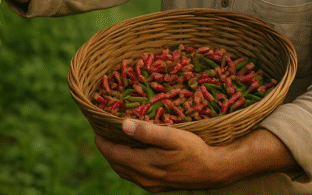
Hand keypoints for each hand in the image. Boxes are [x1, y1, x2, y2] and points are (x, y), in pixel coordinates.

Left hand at [94, 119, 228, 192]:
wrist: (214, 170)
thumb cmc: (194, 150)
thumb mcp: (172, 136)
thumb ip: (147, 132)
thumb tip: (123, 125)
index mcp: (144, 165)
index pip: (114, 154)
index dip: (103, 142)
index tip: (97, 128)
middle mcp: (144, 178)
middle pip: (116, 164)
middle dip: (108, 149)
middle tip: (104, 132)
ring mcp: (151, 184)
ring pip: (125, 171)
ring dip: (117, 157)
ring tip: (116, 140)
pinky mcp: (158, 186)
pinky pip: (135, 175)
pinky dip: (128, 164)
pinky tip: (134, 154)